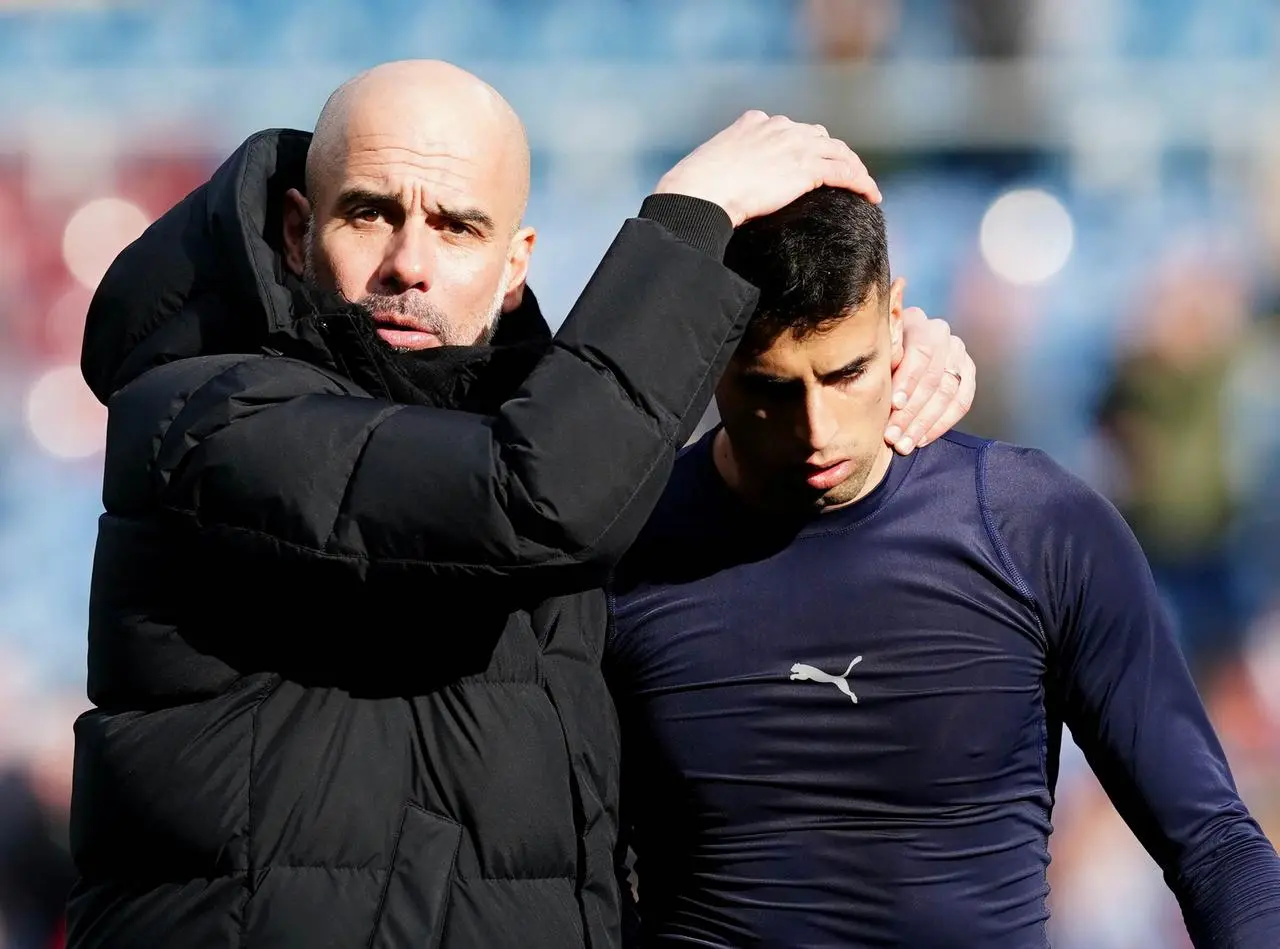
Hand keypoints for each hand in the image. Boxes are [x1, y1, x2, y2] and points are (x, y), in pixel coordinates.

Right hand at [655, 110, 881, 226]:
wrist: (700, 193)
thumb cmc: (696, 190)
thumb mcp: (710, 167)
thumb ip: (726, 168)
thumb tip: (721, 189)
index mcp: (754, 123)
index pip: (791, 129)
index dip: (807, 145)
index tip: (813, 161)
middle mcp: (779, 127)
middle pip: (820, 137)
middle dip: (835, 154)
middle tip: (845, 174)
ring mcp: (795, 145)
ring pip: (839, 152)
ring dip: (855, 168)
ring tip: (865, 186)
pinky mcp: (807, 168)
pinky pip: (845, 173)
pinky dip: (862, 183)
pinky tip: (871, 196)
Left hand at [884, 306, 975, 453]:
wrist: (894, 352)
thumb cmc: (876, 355)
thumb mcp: (873, 354)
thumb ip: (877, 365)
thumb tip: (867, 389)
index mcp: (915, 321)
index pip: (920, 353)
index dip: (908, 381)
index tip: (894, 406)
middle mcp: (940, 333)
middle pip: (934, 377)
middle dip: (912, 411)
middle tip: (894, 436)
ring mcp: (957, 351)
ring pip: (949, 392)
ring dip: (925, 423)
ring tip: (904, 444)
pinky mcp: (967, 371)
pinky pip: (962, 401)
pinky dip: (942, 424)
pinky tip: (922, 439)